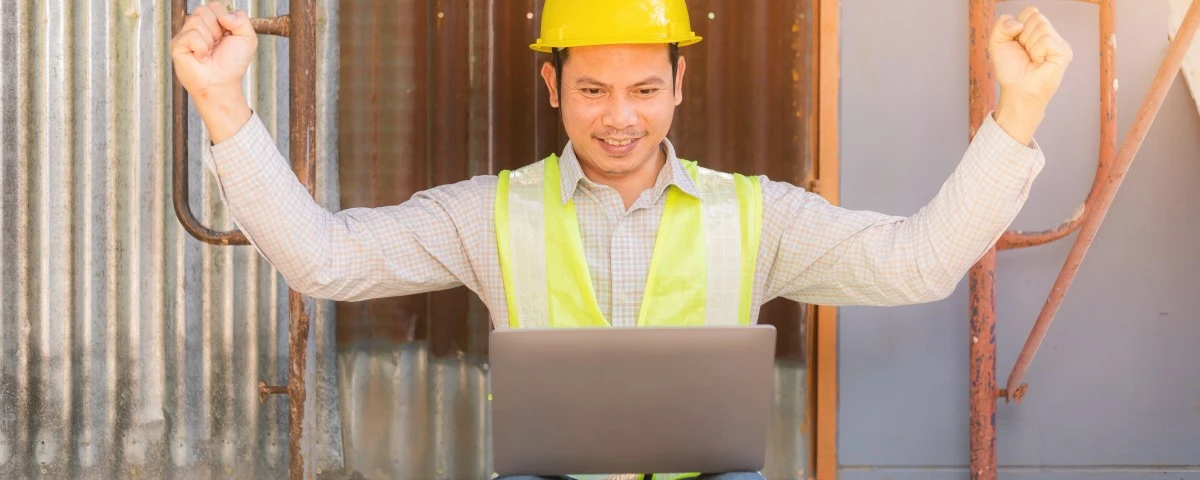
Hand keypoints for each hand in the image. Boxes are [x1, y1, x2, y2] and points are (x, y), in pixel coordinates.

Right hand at [169, 2, 256, 141]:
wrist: (222, 84)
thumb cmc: (232, 64)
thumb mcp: (248, 38)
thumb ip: (241, 19)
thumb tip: (223, 15)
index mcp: (212, 23)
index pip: (215, 6)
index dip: (225, 20)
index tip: (227, 36)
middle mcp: (197, 27)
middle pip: (204, 10)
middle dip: (217, 29)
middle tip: (217, 45)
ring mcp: (185, 35)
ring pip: (197, 20)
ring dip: (210, 39)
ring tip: (209, 52)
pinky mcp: (177, 45)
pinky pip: (191, 35)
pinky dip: (201, 47)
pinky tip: (201, 57)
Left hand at [988, 7, 1072, 143]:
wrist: (1016, 90)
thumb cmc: (1010, 69)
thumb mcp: (997, 43)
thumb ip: (1002, 25)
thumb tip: (1018, 23)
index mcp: (1037, 29)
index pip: (1031, 11)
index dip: (1018, 25)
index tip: (1016, 43)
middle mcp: (1050, 33)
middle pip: (1036, 16)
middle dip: (1022, 35)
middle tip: (1025, 53)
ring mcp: (1059, 42)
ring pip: (1041, 26)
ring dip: (1029, 45)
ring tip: (1032, 58)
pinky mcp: (1064, 52)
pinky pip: (1046, 40)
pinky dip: (1036, 51)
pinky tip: (1039, 62)